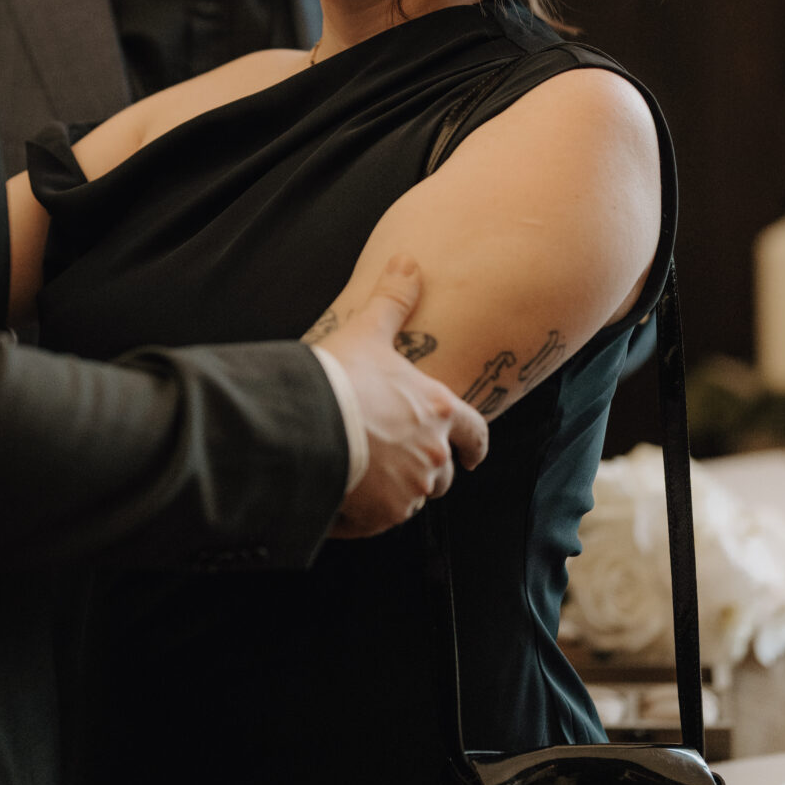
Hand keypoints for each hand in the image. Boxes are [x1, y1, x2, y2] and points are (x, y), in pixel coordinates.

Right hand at [316, 261, 487, 538]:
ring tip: (356, 476)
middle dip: (422, 471)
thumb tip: (408, 261)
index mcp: (440, 413)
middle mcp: (433, 457)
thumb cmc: (342, 378)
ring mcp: (409, 491)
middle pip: (440, 476)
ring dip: (389, 493)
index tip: (476, 457)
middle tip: (392, 460)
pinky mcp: (380, 518)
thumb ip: (392, 301)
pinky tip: (338, 497)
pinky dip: (359, 515)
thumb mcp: (369, 333)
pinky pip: (373, 523)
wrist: (308, 427)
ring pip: (407, 500)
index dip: (476, 446)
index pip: (475, 435)